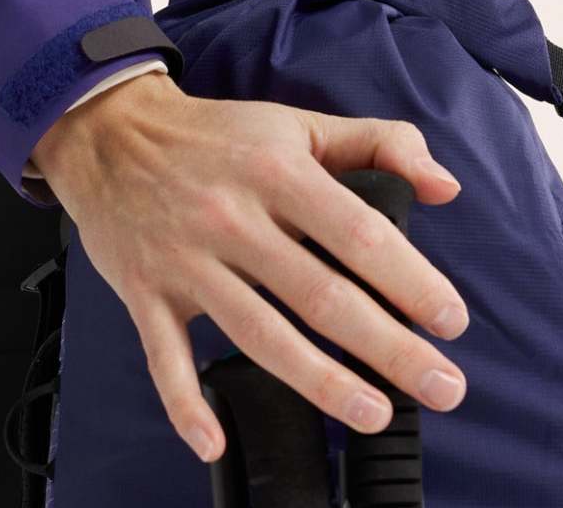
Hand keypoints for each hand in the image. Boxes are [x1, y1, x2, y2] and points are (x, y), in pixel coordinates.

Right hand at [29, 73, 467, 465]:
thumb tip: (446, 185)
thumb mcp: (299, 124)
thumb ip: (380, 145)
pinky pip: (165, 358)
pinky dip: (186, 404)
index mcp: (278, 171)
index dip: (411, 281)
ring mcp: (188, 260)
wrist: (111, 132)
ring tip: (375, 413)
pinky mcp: (147, 293)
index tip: (451, 320)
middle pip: (320, 295)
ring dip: (321, 382)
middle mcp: (234, 218)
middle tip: (441, 386)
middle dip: (389, 348)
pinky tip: (216, 438)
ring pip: (259, 334)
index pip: (358, 232)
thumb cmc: (218, 137)